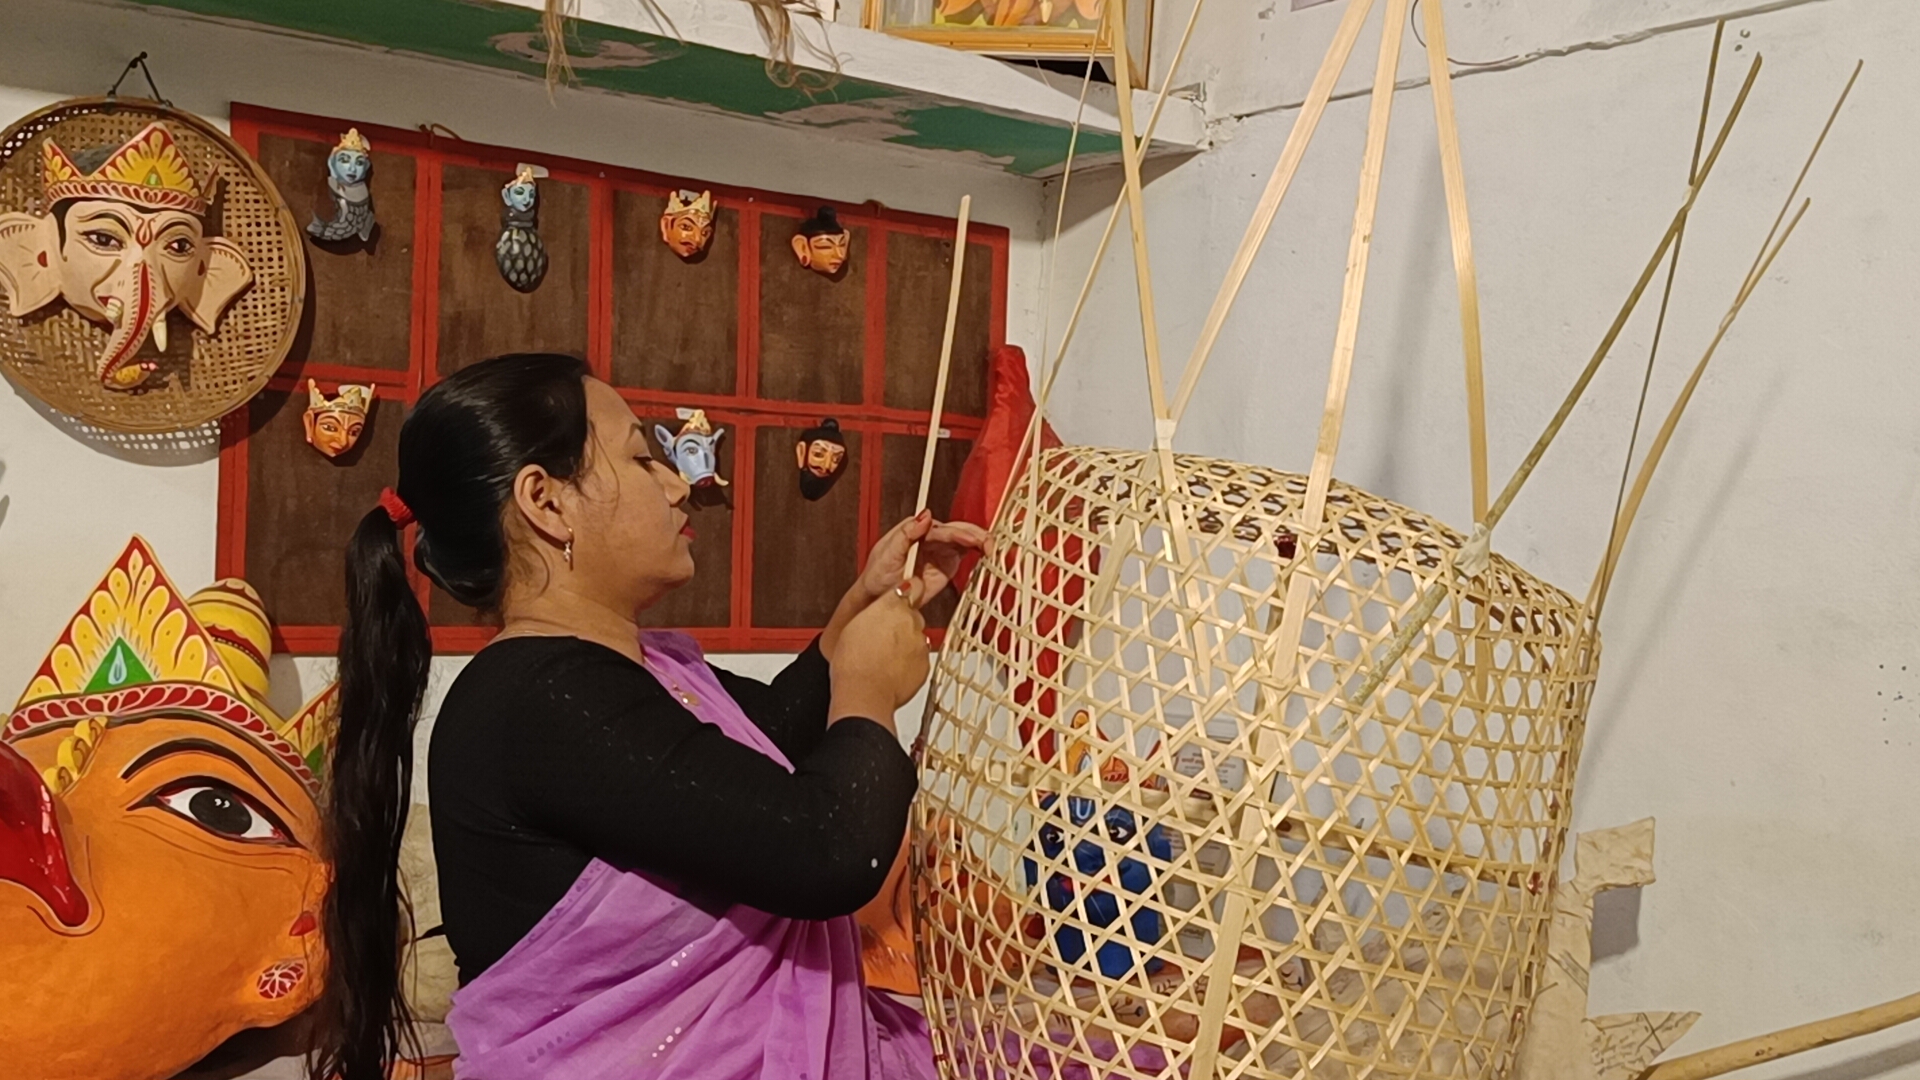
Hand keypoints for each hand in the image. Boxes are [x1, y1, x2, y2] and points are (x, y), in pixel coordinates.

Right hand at [829, 579, 931, 727]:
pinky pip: (920, 658)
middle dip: (903, 623)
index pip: (912, 586)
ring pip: (917, 638)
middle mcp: (911, 622)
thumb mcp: (853, 626)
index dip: (908, 592)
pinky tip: (893, 669)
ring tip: (886, 657)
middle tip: (884, 637)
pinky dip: (910, 662)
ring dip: (907, 644)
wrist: (864, 694)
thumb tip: (880, 610)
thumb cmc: (853, 663)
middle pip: (913, 615)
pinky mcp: (925, 664)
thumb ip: (875, 612)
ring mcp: (920, 644)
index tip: (905, 595)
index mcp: (892, 607)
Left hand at [856, 511, 988, 609]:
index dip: (957, 533)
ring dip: (980, 543)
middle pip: (957, 531)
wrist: (877, 599)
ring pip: (964, 542)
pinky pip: (964, 558)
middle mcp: (930, 537)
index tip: (970, 539)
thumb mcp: (887, 552)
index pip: (941, 529)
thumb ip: (906, 533)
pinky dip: (978, 556)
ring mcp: (940, 552)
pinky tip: (988, 556)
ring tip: (992, 549)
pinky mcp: (946, 567)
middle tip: (988, 543)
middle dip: (975, 535)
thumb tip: (925, 516)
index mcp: (915, 529)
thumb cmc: (877, 574)